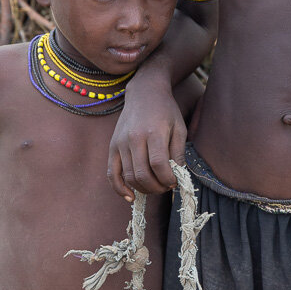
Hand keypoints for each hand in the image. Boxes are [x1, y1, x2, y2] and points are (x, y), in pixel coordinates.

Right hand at [108, 77, 186, 198]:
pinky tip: (130, 196)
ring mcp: (120, 143)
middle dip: (157, 187)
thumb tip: (178, 176)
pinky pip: (111, 173)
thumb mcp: (179, 128)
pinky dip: (119, 188)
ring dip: (144, 189)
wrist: (144, 93)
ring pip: (129, 177)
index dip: (168, 178)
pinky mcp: (112, 147)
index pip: (159, 164)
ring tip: (155, 187)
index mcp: (153, 132)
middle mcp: (134, 138)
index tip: (175, 182)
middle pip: (142, 174)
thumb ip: (178, 152)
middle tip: (166, 187)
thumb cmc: (166, 110)